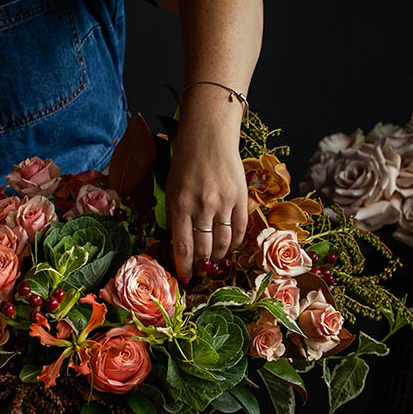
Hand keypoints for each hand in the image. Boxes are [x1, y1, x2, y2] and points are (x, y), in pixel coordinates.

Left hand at [165, 108, 248, 283]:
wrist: (209, 135)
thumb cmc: (185, 162)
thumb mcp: (172, 189)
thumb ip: (176, 216)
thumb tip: (181, 245)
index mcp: (179, 204)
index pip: (183, 247)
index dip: (184, 267)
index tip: (185, 278)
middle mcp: (201, 206)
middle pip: (204, 249)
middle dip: (201, 264)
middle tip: (200, 269)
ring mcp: (223, 203)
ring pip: (223, 243)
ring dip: (218, 256)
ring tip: (213, 259)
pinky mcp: (241, 198)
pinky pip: (240, 230)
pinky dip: (235, 243)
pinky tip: (229, 246)